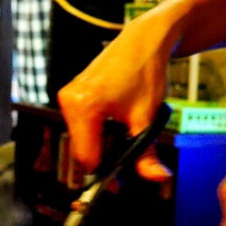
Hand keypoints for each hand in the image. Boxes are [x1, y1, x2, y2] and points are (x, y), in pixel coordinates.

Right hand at [58, 8, 178, 177]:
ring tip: (125, 136)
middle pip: (82, 149)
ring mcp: (68, 96)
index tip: (117, 186)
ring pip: (81, 138)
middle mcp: (69, 101)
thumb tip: (157, 178)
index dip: (102, 175)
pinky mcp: (72, 94)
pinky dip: (97, 132)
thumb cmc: (145, 71)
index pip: (86, 157)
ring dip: (100, 146)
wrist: (143, 39)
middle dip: (103, 160)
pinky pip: (81, 125)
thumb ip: (147, 153)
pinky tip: (115, 125)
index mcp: (84, 106)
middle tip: (127, 164)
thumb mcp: (147, 117)